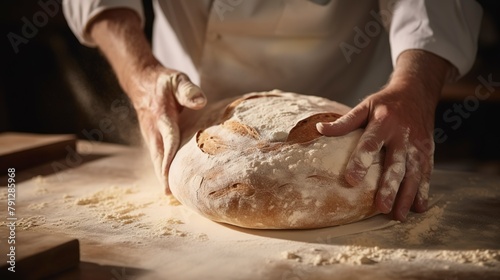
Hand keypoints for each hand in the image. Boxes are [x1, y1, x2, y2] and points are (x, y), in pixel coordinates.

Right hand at [88, 9, 206, 191]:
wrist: (141, 82)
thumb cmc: (163, 83)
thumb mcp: (176, 79)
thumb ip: (188, 90)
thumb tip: (200, 102)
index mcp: (161, 117)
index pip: (169, 140)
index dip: (170, 159)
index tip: (171, 176)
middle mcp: (154, 131)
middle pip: (159, 158)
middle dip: (165, 177)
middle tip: (173, 197)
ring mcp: (151, 137)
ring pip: (157, 161)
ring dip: (164, 178)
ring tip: (175, 197)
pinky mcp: (153, 140)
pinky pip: (159, 158)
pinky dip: (164, 171)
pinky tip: (173, 184)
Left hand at [317, 50, 450, 220]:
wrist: (417, 92)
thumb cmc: (385, 102)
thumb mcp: (365, 106)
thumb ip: (344, 121)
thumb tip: (319, 129)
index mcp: (383, 122)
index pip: (370, 144)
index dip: (361, 162)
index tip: (351, 180)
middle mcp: (402, 135)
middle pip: (396, 164)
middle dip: (390, 187)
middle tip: (381, 207)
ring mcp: (417, 145)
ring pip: (413, 172)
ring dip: (406, 195)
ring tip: (398, 215)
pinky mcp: (427, 151)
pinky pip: (426, 173)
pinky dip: (423, 191)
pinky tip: (418, 208)